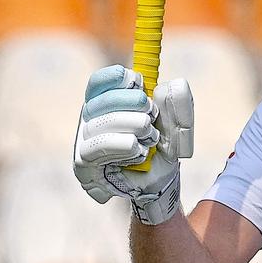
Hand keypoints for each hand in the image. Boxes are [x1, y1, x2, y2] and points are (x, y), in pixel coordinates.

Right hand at [72, 65, 193, 224]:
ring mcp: (83, 141)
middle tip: (151, 115)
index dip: (116, 78)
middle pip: (100, 100)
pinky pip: (98, 147)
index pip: (99, 82)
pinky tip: (140, 153)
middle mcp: (89, 120)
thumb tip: (176, 84)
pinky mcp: (83, 164)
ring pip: (101, 123)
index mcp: (106, 103)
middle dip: (133, 102)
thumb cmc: (161, 150)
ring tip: (150, 138)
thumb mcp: (177, 123)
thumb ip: (178, 103)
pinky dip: (125, 146)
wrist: (160, 184)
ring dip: (134, 127)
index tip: (138, 81)